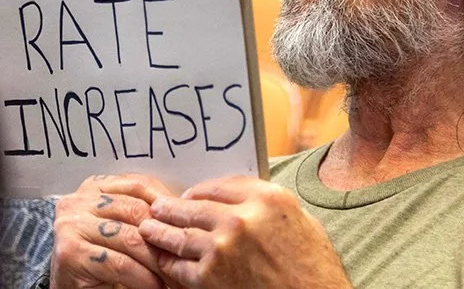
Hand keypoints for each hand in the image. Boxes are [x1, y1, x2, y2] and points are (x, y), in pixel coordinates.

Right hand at [50, 174, 174, 288]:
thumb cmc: (102, 260)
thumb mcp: (124, 228)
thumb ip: (143, 213)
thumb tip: (185, 207)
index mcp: (92, 188)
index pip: (138, 184)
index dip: (167, 203)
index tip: (188, 222)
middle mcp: (77, 202)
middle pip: (135, 210)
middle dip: (165, 235)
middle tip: (186, 254)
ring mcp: (71, 225)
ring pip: (130, 238)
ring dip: (157, 260)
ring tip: (175, 275)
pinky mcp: (71, 253)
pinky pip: (120, 263)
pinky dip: (143, 277)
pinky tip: (155, 286)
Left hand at [138, 176, 350, 288]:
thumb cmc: (314, 270)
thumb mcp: (302, 223)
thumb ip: (269, 207)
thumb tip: (244, 200)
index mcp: (268, 199)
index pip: (221, 185)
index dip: (200, 191)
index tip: (190, 196)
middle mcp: (242, 218)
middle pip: (194, 205)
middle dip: (172, 207)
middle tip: (158, 207)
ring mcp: (223, 247)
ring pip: (180, 233)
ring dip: (160, 231)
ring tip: (148, 228)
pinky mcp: (210, 277)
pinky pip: (179, 266)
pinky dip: (167, 262)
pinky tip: (161, 258)